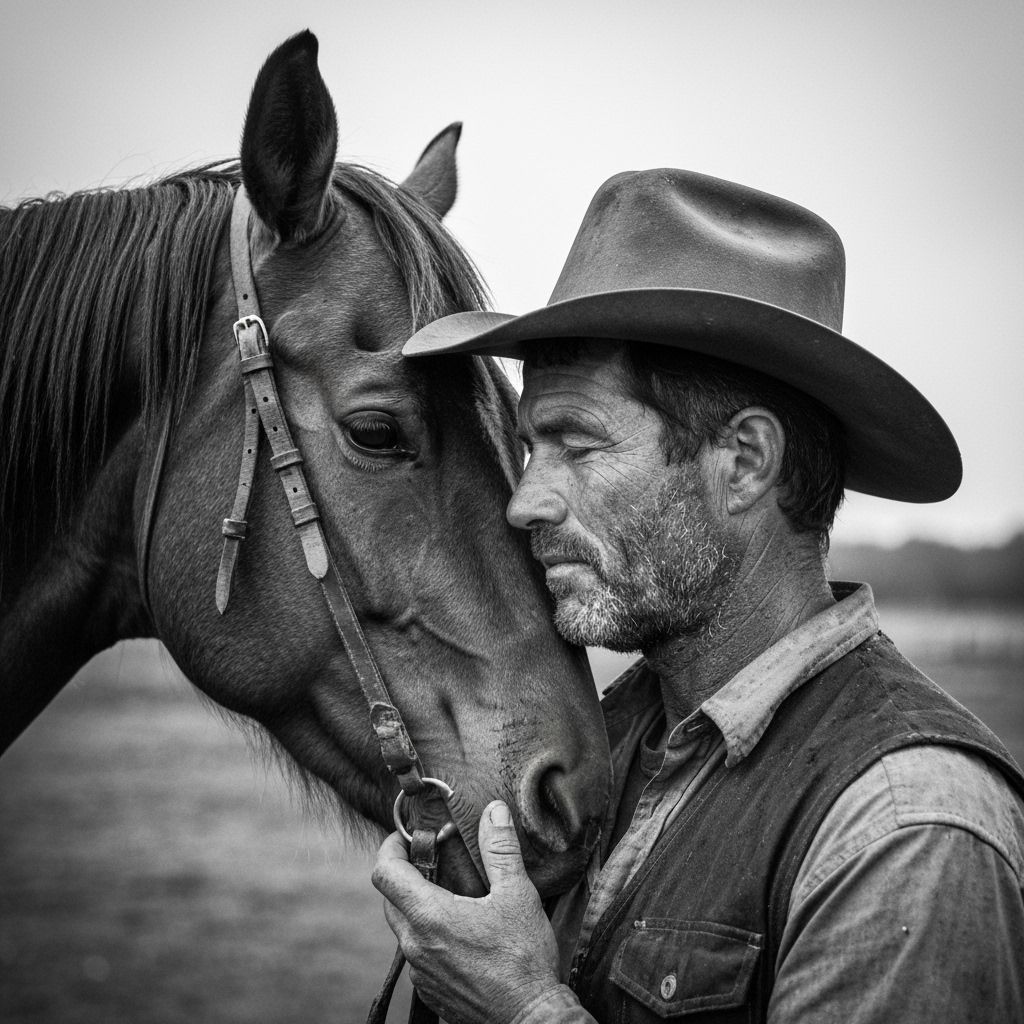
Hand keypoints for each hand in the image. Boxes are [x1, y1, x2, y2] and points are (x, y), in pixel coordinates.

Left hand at [372, 800, 561, 1023]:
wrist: (530, 1019)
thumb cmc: (524, 959)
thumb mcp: (518, 894)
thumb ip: (500, 849)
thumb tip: (493, 811)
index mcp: (430, 916)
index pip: (385, 874)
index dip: (390, 848)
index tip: (408, 837)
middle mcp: (415, 946)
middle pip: (390, 899)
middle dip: (406, 874)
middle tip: (434, 860)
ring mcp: (420, 972)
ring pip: (403, 928)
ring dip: (417, 907)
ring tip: (451, 896)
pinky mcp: (430, 992)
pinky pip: (417, 954)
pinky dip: (428, 936)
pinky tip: (460, 933)